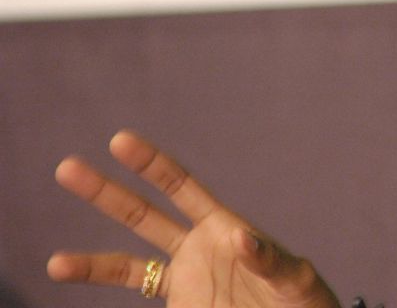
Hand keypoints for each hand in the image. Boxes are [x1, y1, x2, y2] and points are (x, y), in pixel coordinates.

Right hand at [48, 130, 341, 307]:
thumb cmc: (307, 303)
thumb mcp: (296, 279)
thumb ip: (271, 259)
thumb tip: (241, 238)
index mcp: (224, 228)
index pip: (180, 186)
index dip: (151, 164)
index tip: (120, 141)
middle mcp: (197, 250)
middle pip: (142, 216)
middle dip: (105, 193)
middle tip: (68, 167)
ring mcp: (186, 281)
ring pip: (130, 266)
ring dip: (93, 263)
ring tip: (53, 264)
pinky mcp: (183, 307)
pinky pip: (141, 293)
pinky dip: (112, 291)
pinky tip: (85, 293)